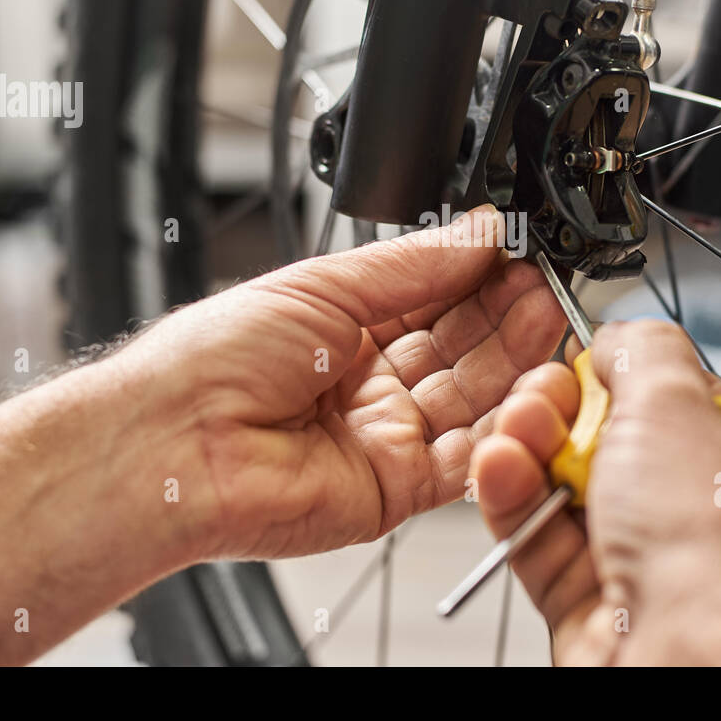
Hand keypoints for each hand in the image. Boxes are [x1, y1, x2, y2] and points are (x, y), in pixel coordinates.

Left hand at [113, 205, 565, 561]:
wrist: (172, 443)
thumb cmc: (212, 362)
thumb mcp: (322, 284)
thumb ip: (412, 265)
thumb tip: (476, 231)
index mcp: (344, 331)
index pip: (433, 299)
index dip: (478, 276)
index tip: (516, 250)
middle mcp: (367, 385)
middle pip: (459, 348)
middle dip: (504, 312)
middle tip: (542, 280)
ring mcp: (383, 438)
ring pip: (472, 399)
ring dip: (514, 360)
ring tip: (547, 316)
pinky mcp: (395, 489)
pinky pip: (466, 458)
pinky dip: (502, 425)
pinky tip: (529, 385)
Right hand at [470, 320, 720, 664]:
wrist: (681, 673)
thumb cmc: (711, 559)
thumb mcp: (677, 407)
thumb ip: (646, 352)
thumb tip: (623, 334)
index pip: (690, 405)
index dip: (635, 376)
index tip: (593, 358)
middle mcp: (708, 527)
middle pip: (620, 445)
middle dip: (567, 412)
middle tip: (544, 394)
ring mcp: (649, 571)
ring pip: (572, 493)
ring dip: (532, 450)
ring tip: (514, 427)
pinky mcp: (592, 610)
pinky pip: (543, 543)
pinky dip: (516, 502)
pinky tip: (499, 467)